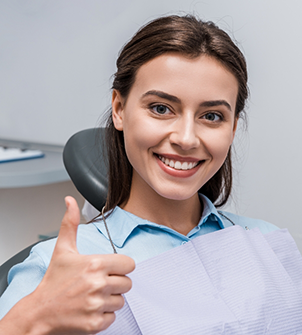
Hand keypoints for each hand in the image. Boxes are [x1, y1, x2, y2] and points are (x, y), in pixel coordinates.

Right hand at [0, 196, 134, 334]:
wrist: (40, 311)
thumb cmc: (53, 280)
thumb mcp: (63, 249)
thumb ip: (70, 223)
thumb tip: (70, 201)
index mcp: (95, 264)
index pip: (129, 264)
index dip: (121, 266)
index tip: (111, 268)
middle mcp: (98, 284)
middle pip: (127, 283)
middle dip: (116, 282)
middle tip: (99, 282)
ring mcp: (97, 304)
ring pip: (121, 300)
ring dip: (110, 298)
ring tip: (93, 295)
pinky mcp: (95, 323)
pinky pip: (113, 317)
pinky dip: (104, 314)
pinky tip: (91, 307)